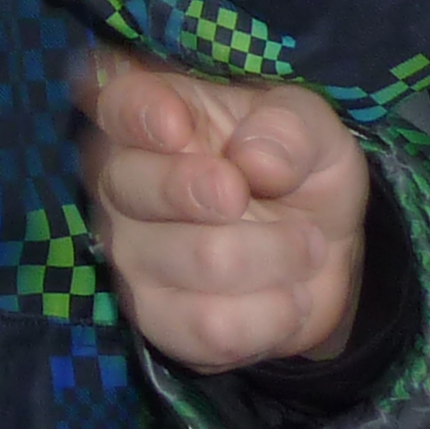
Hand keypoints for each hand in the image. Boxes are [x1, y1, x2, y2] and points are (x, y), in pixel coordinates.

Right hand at [78, 47, 368, 369]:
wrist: (314, 255)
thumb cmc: (296, 169)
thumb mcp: (314, 130)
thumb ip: (291, 128)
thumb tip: (254, 159)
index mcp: (151, 111)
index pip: (115, 100)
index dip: (137, 114)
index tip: (178, 126)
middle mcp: (121, 180)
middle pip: (128, 184)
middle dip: (193, 190)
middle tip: (243, 193)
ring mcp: (131, 254)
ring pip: (195, 260)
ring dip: (272, 256)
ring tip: (308, 246)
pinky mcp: (158, 319)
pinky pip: (210, 327)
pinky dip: (271, 315)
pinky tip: (290, 297)